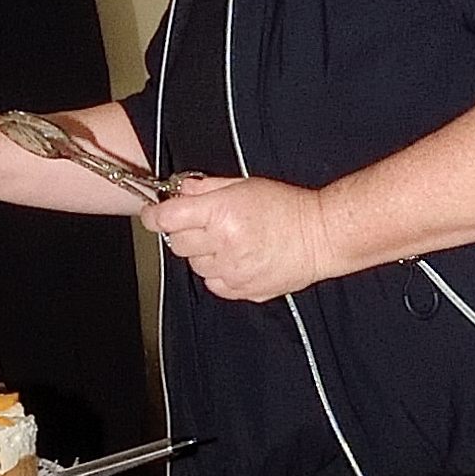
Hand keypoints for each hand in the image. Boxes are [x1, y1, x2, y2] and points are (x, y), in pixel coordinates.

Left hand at [143, 173, 332, 304]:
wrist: (321, 236)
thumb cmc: (287, 206)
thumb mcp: (245, 185)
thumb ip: (208, 187)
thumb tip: (180, 189)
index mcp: (221, 213)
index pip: (169, 218)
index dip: (155, 216)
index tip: (152, 214)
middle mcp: (223, 243)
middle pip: (177, 244)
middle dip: (183, 233)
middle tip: (202, 225)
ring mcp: (232, 270)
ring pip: (195, 266)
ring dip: (203, 254)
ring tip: (227, 242)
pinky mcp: (242, 290)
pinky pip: (213, 284)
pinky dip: (217, 273)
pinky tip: (235, 260)